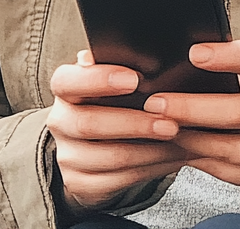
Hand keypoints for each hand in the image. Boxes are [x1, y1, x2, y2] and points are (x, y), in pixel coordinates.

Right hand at [47, 50, 185, 216]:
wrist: (90, 147)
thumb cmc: (108, 100)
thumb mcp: (109, 78)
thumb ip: (118, 64)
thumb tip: (145, 54)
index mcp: (64, 88)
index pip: (68, 81)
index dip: (99, 79)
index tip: (134, 79)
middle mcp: (60, 121)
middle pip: (90, 124)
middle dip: (135, 123)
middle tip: (170, 121)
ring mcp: (68, 156)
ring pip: (111, 157)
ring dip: (151, 149)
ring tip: (179, 139)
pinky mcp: (81, 184)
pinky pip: (120, 180)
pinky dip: (152, 168)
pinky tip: (173, 157)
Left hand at [143, 39, 239, 213]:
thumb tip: (192, 53)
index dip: (228, 56)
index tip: (193, 53)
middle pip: (239, 111)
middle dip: (191, 108)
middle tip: (156, 103)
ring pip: (231, 148)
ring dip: (190, 139)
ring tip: (160, 128)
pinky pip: (233, 172)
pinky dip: (203, 161)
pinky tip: (182, 148)